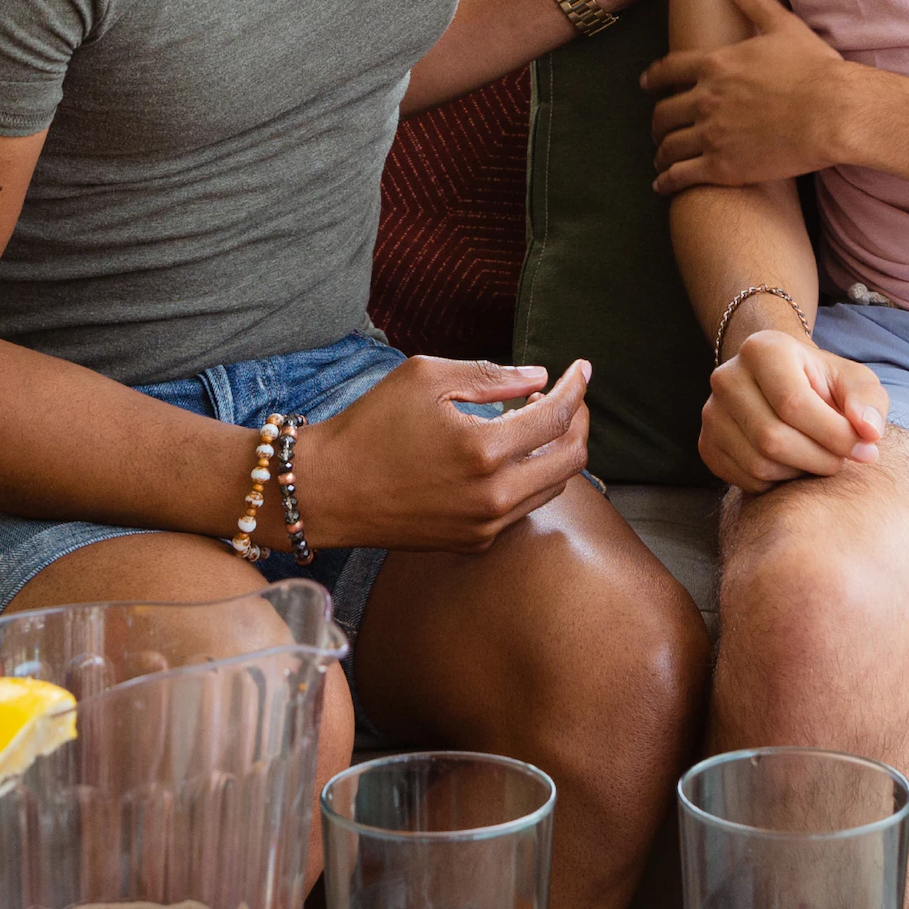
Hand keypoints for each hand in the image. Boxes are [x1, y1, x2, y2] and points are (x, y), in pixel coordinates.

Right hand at [290, 356, 590, 553]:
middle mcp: (493, 496)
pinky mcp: (473, 541)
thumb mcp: (425, 377)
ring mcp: (485, 525)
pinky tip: (514, 451)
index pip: (557, 415)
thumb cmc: (371, 425)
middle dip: (579, 420)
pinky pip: (524, 507)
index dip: (576, 386)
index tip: (581, 367)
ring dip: (559, 449)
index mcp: (484, 450)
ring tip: (541, 417)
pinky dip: (533, 476)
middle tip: (568, 395)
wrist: (327, 490)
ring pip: (553, 486)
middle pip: (572, 458)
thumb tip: (538, 376)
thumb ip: (491, 375)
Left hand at [643, 0, 857, 190]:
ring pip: (669, 145)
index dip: (653, 78)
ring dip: (661, 152)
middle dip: (658, 121)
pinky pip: (681, 176)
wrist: (833, 112)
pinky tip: (663, 184)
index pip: (669, 70)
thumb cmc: (814, 68)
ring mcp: (711, 134)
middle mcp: (705, 98)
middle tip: (659, 128)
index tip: (646, 86)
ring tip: (661, 159)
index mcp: (715, 64)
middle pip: (664, 112)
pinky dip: (667, 181)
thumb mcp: (782, 25)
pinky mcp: (722, 167)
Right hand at [701, 318, 887, 492]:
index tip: (866, 449)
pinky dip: (778, 483)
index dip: (835, 435)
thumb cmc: (821, 383)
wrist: (780, 383)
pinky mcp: (707, 444)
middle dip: (820, 459)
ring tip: (819, 458)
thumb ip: (867, 401)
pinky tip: (794, 464)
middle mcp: (727, 377)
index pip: (794, 404)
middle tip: (843, 459)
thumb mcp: (852, 381)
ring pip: (759, 463)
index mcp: (762, 349)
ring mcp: (711, 412)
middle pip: (773, 438)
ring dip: (801, 473)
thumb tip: (868, 431)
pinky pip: (745, 480)